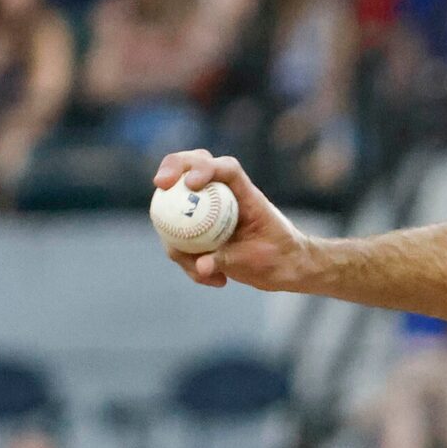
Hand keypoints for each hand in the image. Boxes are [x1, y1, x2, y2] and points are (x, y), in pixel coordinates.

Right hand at [153, 149, 314, 292]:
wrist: (286, 270)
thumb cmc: (281, 258)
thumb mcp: (259, 260)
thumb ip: (228, 259)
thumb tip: (200, 266)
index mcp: (245, 194)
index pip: (225, 169)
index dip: (203, 167)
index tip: (190, 184)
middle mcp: (224, 195)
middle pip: (192, 166)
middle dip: (172, 168)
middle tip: (160, 184)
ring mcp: (208, 208)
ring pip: (176, 205)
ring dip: (177, 238)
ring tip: (205, 273)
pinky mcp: (198, 228)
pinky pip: (179, 239)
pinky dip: (188, 261)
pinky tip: (216, 281)